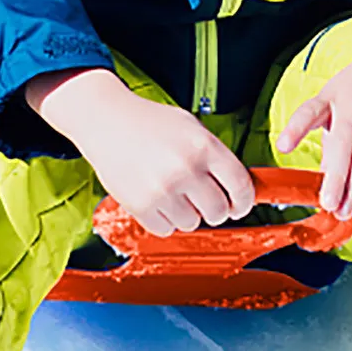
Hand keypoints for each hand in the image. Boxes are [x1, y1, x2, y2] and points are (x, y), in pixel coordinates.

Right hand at [26, 69, 254, 236]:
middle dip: (216, 209)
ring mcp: (162, 189)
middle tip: (205, 201)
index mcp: (204, 146)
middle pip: (219, 211)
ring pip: (192, 223)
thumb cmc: (150, 123)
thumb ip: (216, 156)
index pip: (240, 186)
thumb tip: (240, 187)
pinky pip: (166, 230)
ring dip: (187, 214)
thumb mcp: (192, 128)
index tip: (240, 205)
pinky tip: (158, 199)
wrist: (107, 120)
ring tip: (173, 192)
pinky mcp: (140, 206)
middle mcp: (185, 168)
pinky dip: (165, 220)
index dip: (245, 201)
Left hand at [273, 19, 351, 217]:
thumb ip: (333, 137)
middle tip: (328, 203)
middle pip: (341, 144)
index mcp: (332, 99)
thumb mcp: (341, 99)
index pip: (310, 113)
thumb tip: (325, 173)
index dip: (296, 129)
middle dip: (334, 177)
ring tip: (348, 205)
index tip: (283, 146)